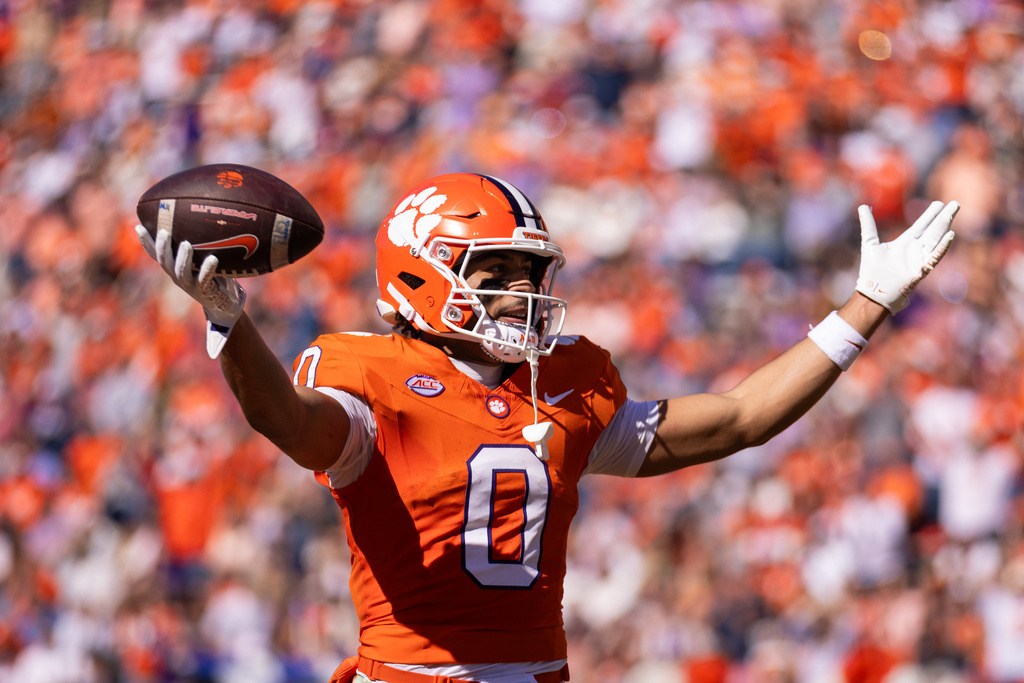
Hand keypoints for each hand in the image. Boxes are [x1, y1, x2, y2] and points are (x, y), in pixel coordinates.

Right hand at [135, 225, 245, 358]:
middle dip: (162, 247)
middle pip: (164, 262)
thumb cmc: (214, 276)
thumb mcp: (203, 259)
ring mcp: (189, 285)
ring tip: (186, 244)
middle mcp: (177, 277)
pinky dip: (207, 269)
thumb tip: (202, 217)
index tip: (138, 226)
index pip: (155, 255)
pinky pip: (204, 279)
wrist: (223, 304)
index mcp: (174, 268)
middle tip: (163, 232)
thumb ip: (200, 244)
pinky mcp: (204, 291)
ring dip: (182, 257)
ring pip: (180, 271)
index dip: (146, 242)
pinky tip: (213, 259)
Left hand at [855, 201, 958, 313]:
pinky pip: (934, 257)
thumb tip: (862, 206)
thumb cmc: (872, 270)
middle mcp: (915, 249)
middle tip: (955, 203)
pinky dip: (942, 247)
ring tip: (951, 214)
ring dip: (944, 227)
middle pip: (932, 230)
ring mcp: (919, 259)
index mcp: (905, 243)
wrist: (872, 291)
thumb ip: (868, 224)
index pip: (921, 225)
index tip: (939, 204)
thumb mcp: (869, 243)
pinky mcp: (921, 270)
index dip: (930, 214)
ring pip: (935, 240)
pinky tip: (950, 235)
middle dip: (943, 217)